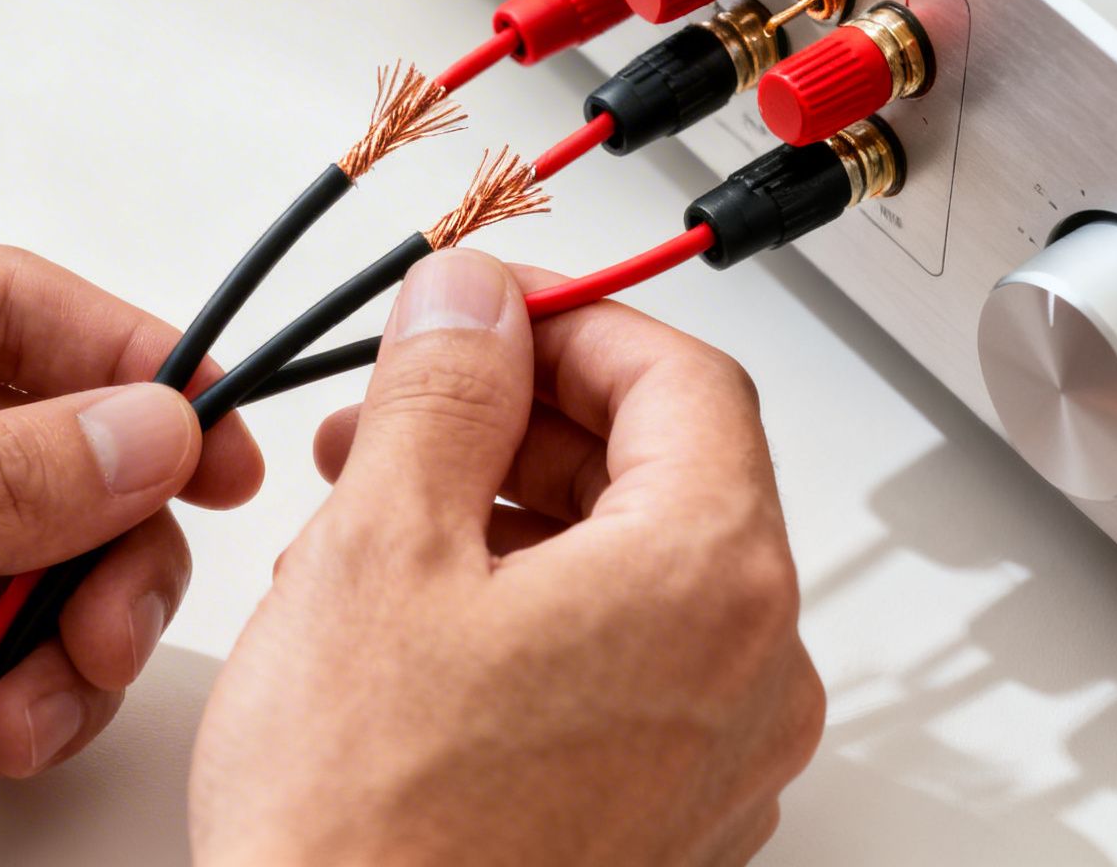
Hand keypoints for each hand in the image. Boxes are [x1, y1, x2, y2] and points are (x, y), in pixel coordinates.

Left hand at [0, 245, 261, 865]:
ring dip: (57, 630)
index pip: (6, 308)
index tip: (216, 434)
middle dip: (98, 532)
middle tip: (120, 607)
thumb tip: (135, 427)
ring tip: (42, 696)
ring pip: (12, 560)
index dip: (129, 361)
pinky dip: (3, 695)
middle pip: (32, 445)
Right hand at [190, 249, 821, 865]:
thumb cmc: (368, 826)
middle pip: (664, 472)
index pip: (685, 379)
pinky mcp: (664, 813)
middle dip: (521, 422)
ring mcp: (716, 757)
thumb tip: (474, 302)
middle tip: (401, 416)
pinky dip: (530, 610)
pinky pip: (620, 662)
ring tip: (376, 522)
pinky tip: (414, 622)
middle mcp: (748, 674)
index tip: (483, 316)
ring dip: (510, 512)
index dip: (571, 324)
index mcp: (710, 582)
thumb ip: (447, 388)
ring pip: (632, 568)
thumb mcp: (384, 547)